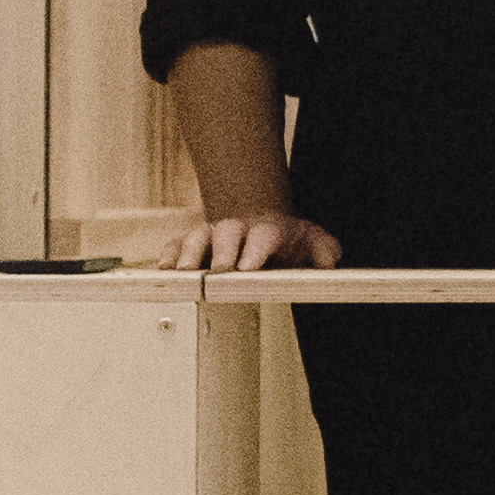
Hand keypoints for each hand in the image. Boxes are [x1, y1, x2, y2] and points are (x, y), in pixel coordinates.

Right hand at [167, 209, 335, 271]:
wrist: (260, 223)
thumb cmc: (285, 240)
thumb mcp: (311, 242)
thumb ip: (323, 249)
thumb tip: (330, 260)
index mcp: (267, 230)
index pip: (263, 236)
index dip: (255, 249)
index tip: (248, 267)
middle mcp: (238, 229)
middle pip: (227, 233)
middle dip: (221, 251)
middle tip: (219, 270)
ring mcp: (213, 235)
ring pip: (197, 237)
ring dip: (189, 253)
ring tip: (183, 271)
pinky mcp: (192, 244)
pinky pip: (176, 244)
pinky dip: (169, 254)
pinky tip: (165, 268)